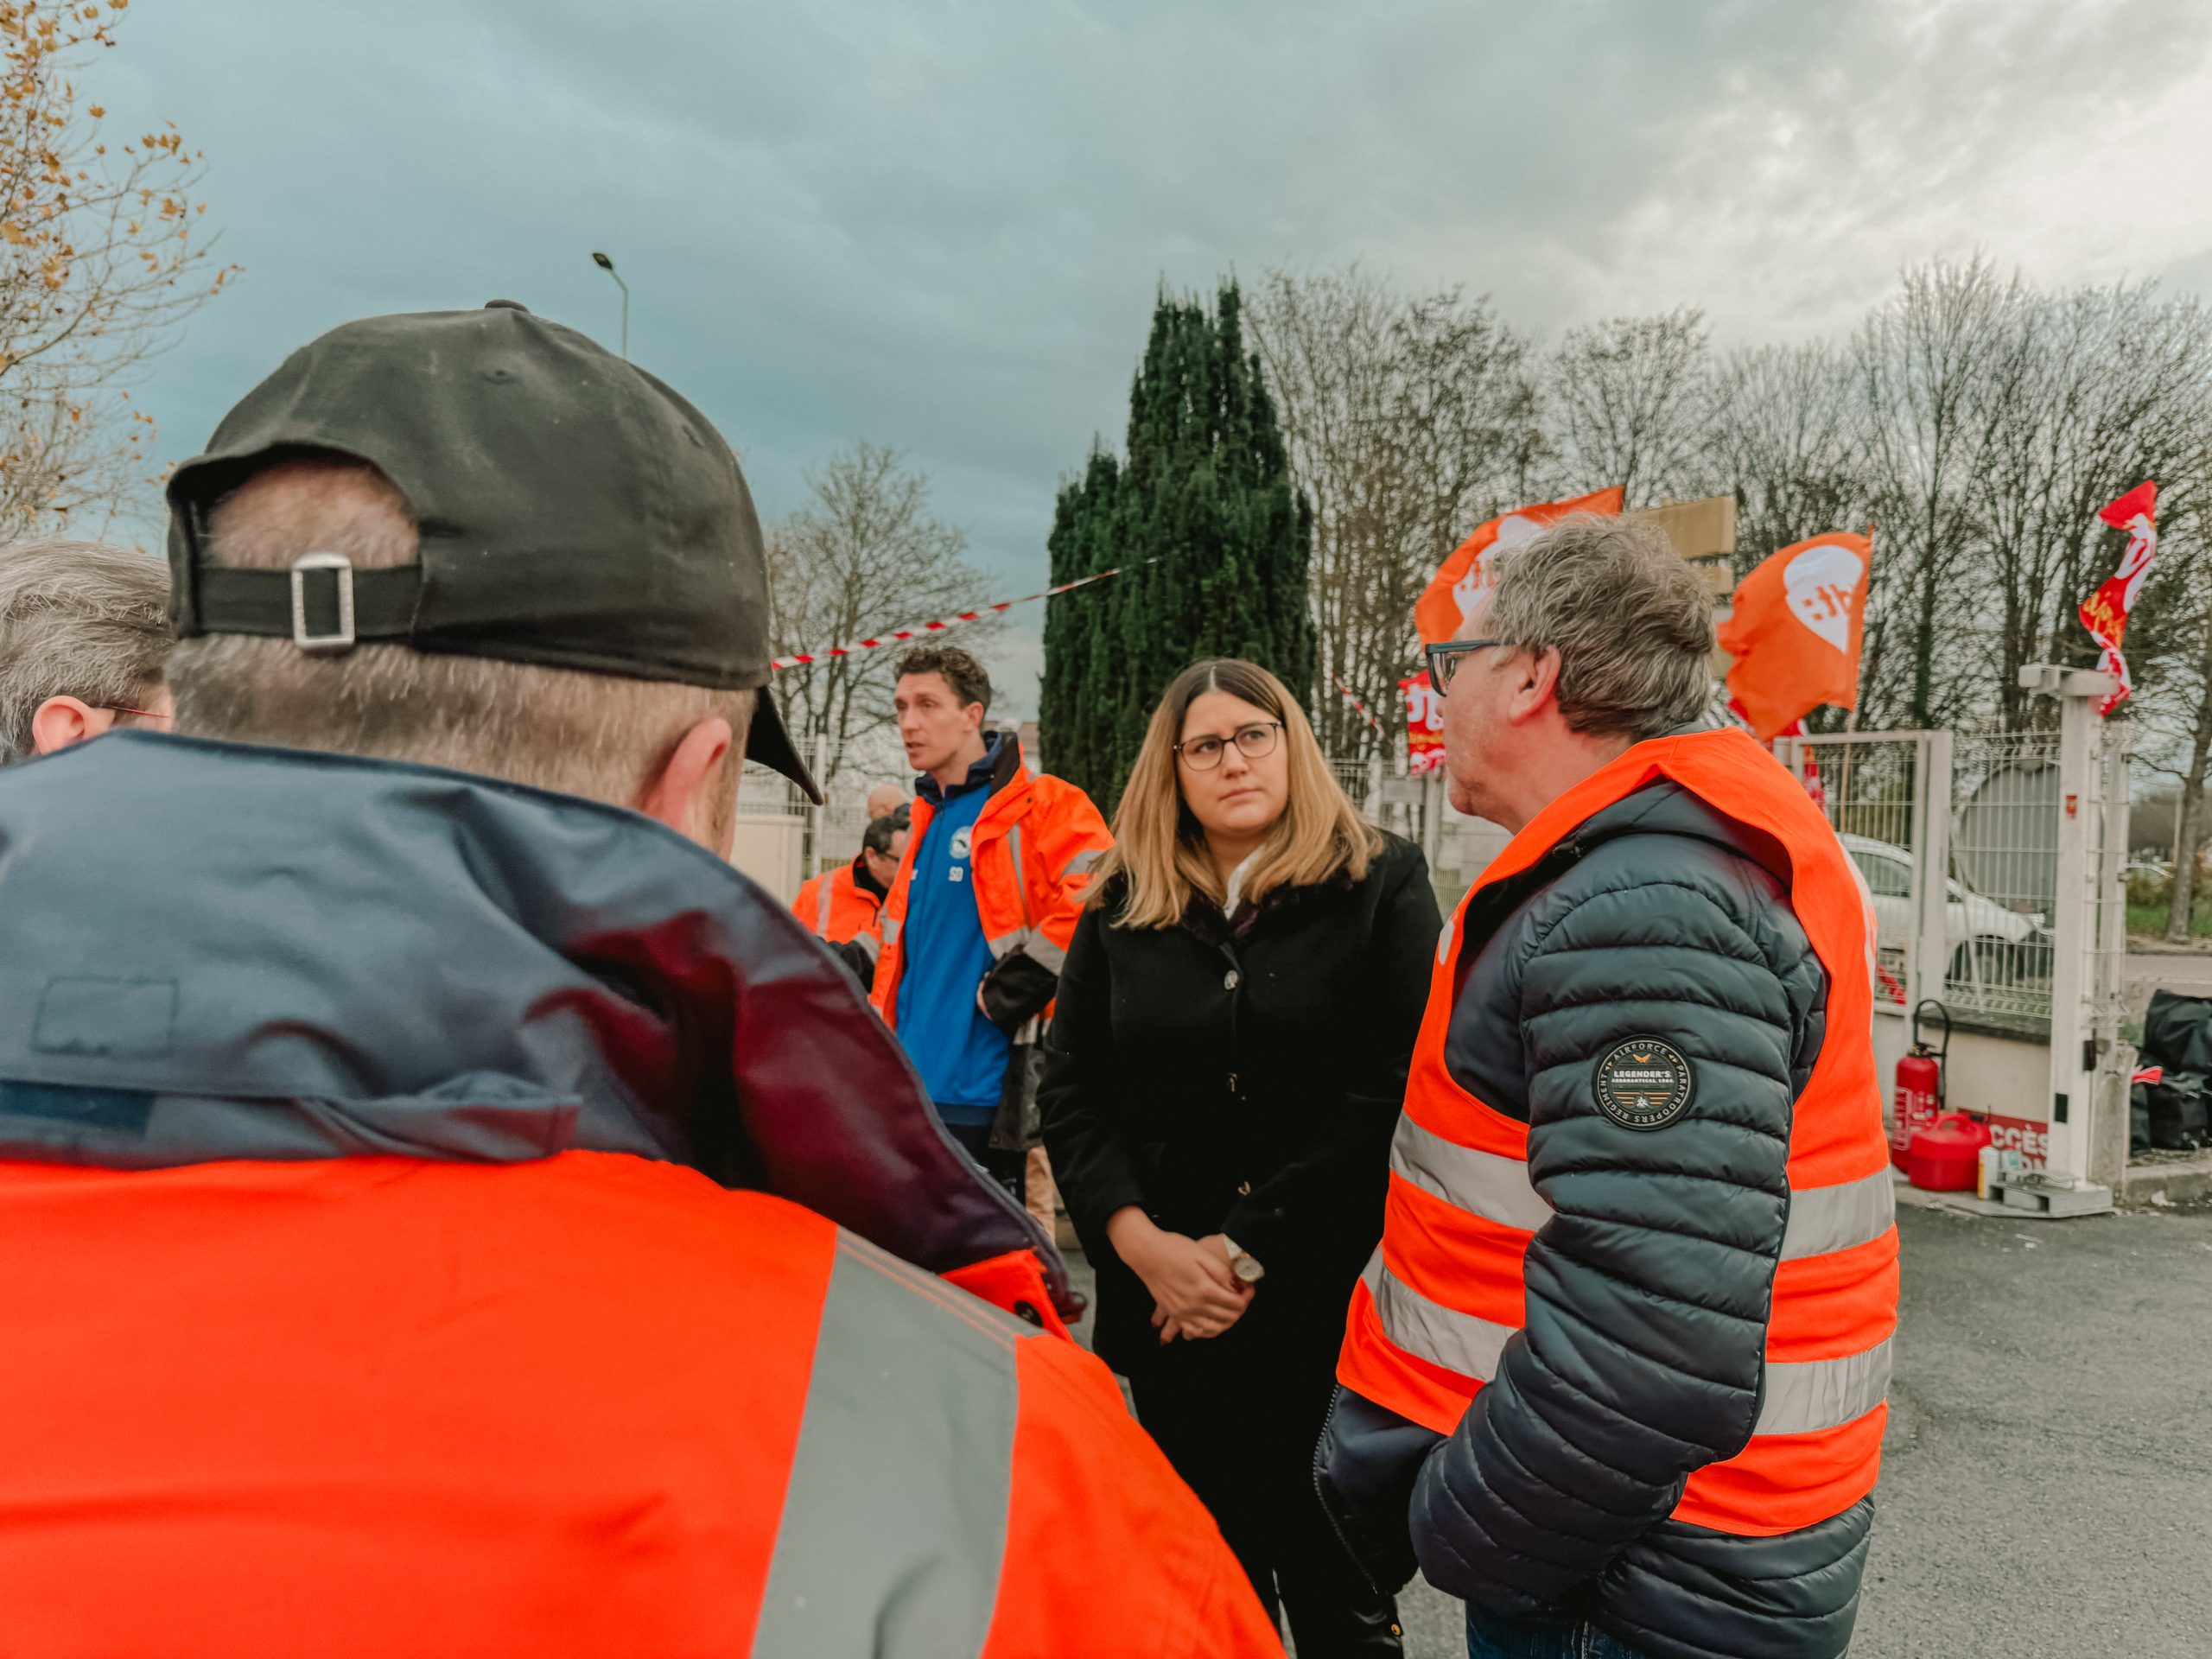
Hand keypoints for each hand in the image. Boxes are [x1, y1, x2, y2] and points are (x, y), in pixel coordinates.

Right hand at [1107, 1208, 1250, 1342]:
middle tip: (1244, 1297)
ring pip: (1212, 1328)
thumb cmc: (1173, 1249)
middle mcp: (1193, 1305)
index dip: (1247, 1296)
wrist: (1145, 1253)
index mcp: (1203, 1289)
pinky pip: (1194, 1331)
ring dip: (1227, 1322)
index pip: (1235, 1303)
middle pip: (1227, 1317)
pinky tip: (1213, 1323)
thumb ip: (1221, 1273)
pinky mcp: (1173, 1312)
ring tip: (1232, 1310)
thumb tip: (1237, 1287)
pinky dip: (1207, 1331)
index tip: (1250, 1288)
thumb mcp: (1201, 1254)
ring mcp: (1181, 1312)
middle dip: (1240, 1309)